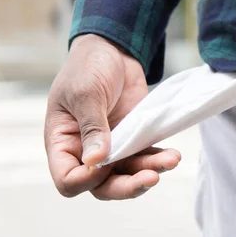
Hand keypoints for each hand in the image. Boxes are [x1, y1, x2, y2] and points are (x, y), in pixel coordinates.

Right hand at [44, 34, 180, 199]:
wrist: (113, 50)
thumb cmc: (88, 67)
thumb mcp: (85, 94)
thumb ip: (92, 128)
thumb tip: (95, 162)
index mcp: (63, 143)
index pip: (68, 179)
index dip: (85, 180)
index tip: (103, 163)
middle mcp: (85, 152)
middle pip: (102, 186)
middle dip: (127, 187)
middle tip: (151, 178)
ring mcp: (112, 148)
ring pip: (128, 175)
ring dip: (149, 172)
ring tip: (171, 161)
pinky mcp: (133, 140)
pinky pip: (145, 158)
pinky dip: (158, 159)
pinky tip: (172, 154)